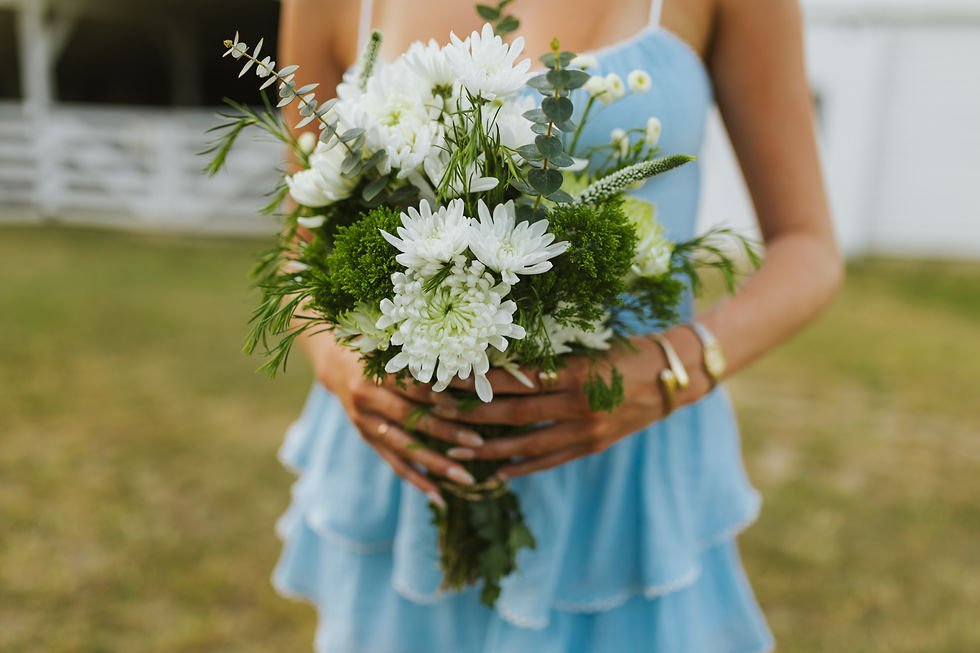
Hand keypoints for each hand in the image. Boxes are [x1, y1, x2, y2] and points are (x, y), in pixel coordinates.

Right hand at [302, 331, 484, 506]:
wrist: (336, 362)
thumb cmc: (376, 346)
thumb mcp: (394, 344)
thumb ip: (422, 354)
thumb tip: (470, 362)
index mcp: (375, 371)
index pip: (414, 384)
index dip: (443, 392)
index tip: (473, 398)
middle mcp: (367, 398)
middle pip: (411, 419)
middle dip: (447, 432)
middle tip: (479, 443)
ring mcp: (365, 422)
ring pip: (404, 447)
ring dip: (435, 464)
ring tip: (466, 478)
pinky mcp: (366, 438)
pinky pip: (393, 462)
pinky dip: (416, 479)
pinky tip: (439, 496)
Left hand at [399, 329, 707, 478]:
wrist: (673, 376)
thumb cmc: (627, 351)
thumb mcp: (587, 348)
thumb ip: (548, 360)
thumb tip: (500, 363)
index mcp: (574, 373)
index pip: (515, 380)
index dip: (478, 382)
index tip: (446, 378)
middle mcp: (578, 405)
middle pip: (512, 414)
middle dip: (470, 416)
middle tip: (435, 414)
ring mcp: (586, 430)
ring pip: (527, 443)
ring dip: (488, 447)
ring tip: (456, 449)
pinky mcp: (593, 445)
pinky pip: (551, 460)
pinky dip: (523, 466)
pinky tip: (499, 471)